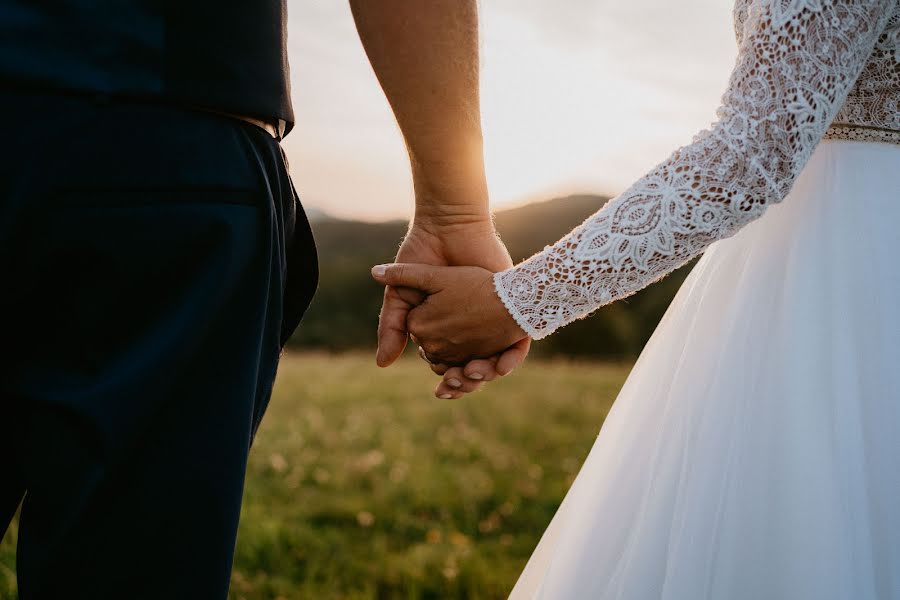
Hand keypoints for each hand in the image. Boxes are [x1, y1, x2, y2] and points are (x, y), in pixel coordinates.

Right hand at [372, 262, 528, 394]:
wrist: (450, 227)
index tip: (442, 389)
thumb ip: (391, 328)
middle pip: (472, 370)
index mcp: (444, 328)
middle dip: (466, 383)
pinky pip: (518, 347)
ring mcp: (492, 321)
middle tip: (458, 384)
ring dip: (486, 376)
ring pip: (494, 362)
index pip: (447, 366)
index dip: (447, 380)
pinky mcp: (512, 310)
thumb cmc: (423, 256)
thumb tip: (381, 364)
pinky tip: (500, 366)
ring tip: (474, 375)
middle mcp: (470, 329)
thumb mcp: (402, 295)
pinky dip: (510, 360)